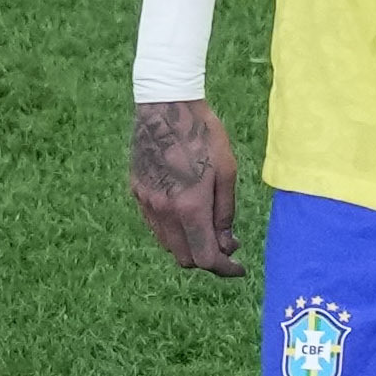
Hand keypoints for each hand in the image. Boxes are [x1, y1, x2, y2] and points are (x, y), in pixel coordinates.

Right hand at [132, 95, 243, 275]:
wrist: (165, 106)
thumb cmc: (203, 134)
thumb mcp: (227, 172)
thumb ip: (225, 213)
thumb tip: (226, 244)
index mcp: (190, 207)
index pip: (206, 258)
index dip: (225, 269)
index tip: (238, 268)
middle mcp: (164, 211)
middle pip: (184, 258)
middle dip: (207, 259)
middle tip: (226, 245)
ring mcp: (147, 202)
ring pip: (167, 244)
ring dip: (189, 245)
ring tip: (208, 228)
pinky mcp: (137, 191)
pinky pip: (155, 225)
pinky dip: (173, 230)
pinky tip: (187, 213)